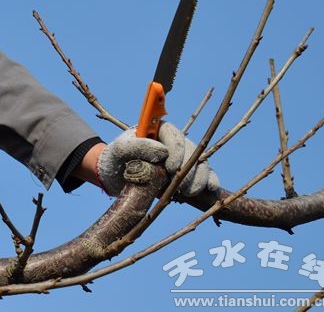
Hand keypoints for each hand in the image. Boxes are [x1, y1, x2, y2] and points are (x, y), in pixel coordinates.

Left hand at [96, 122, 219, 196]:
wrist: (114, 177)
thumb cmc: (115, 159)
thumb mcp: (119, 150)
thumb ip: (137, 146)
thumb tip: (162, 151)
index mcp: (156, 130)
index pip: (174, 135)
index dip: (177, 151)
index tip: (170, 168)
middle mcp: (170, 142)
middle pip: (190, 150)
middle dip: (188, 170)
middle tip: (180, 187)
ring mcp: (180, 157)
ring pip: (199, 163)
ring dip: (198, 178)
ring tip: (187, 193)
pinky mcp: (184, 173)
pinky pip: (204, 173)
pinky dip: (209, 180)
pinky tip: (209, 188)